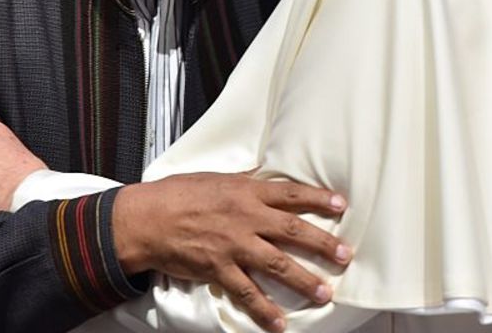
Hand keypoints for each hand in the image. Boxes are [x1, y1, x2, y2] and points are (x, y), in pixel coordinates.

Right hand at [113, 173, 351, 331]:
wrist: (147, 219)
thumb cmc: (177, 194)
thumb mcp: (215, 178)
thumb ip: (243, 181)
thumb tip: (263, 175)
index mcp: (246, 192)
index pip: (290, 193)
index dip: (317, 198)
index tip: (340, 204)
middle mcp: (245, 217)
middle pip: (293, 230)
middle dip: (322, 243)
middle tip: (344, 255)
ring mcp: (234, 245)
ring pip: (277, 264)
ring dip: (303, 280)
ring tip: (324, 292)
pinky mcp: (219, 269)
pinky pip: (246, 293)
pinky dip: (264, 310)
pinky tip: (279, 324)